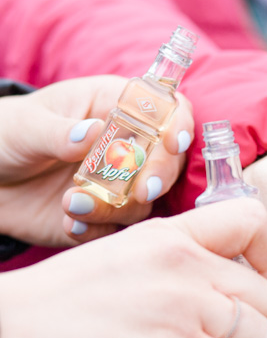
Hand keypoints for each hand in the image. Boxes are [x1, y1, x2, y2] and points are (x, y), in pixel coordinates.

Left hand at [0, 76, 191, 246]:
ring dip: (113, 208)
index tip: (172, 144)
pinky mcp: (105, 215)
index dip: (177, 124)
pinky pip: (116, 229)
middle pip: (167, 161)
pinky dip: (96, 230)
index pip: (165, 109)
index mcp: (114, 107)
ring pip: (143, 201)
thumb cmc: (5, 134)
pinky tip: (68, 223)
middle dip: (158, 177)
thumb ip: (60, 131)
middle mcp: (126, 146)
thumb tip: (95, 132)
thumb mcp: (25, 126)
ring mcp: (119, 183)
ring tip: (71, 205)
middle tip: (141, 192)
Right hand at [0, 199, 266, 337]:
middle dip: (249, 332)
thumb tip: (235, 304)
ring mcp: (180, 304)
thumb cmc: (62, 309)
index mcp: (172, 235)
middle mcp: (184, 263)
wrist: (1, 336)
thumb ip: (184, 270)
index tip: (248, 294)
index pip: (255, 220)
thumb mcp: (129, 261)